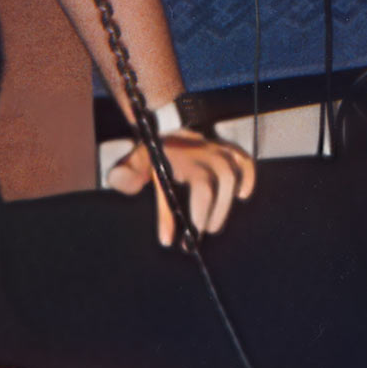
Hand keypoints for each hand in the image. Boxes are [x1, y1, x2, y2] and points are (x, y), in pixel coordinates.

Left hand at [106, 129, 255, 245]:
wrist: (166, 127)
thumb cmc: (152, 153)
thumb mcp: (134, 161)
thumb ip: (127, 173)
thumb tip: (119, 181)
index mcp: (175, 156)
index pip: (186, 188)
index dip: (180, 216)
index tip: (173, 241)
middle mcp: (199, 151)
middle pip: (215, 181)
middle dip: (209, 213)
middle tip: (198, 235)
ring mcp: (215, 149)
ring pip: (231, 173)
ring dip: (225, 204)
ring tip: (213, 225)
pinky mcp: (227, 150)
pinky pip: (244, 162)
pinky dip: (247, 179)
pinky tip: (241, 195)